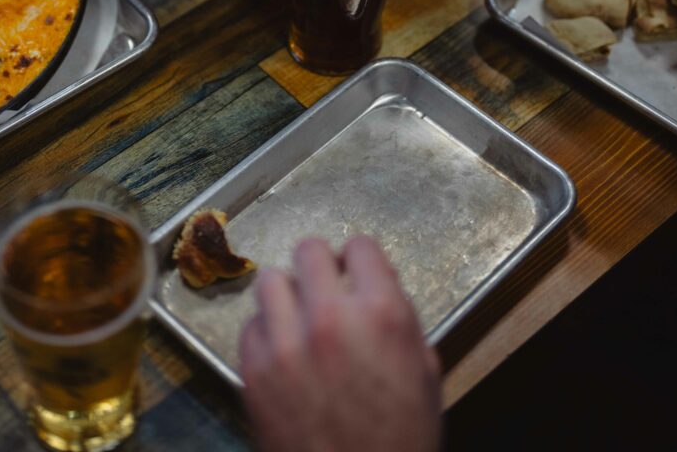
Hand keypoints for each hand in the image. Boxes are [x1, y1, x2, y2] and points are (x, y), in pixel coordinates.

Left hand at [239, 236, 440, 451]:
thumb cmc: (401, 437)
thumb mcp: (425, 370)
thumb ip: (399, 316)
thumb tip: (376, 283)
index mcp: (380, 313)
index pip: (360, 245)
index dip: (360, 261)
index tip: (357, 274)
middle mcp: (329, 317)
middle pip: (309, 249)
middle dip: (320, 267)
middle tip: (326, 290)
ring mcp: (285, 343)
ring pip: (271, 280)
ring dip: (288, 295)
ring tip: (298, 318)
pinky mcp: (254, 371)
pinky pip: (251, 325)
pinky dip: (266, 333)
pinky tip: (283, 353)